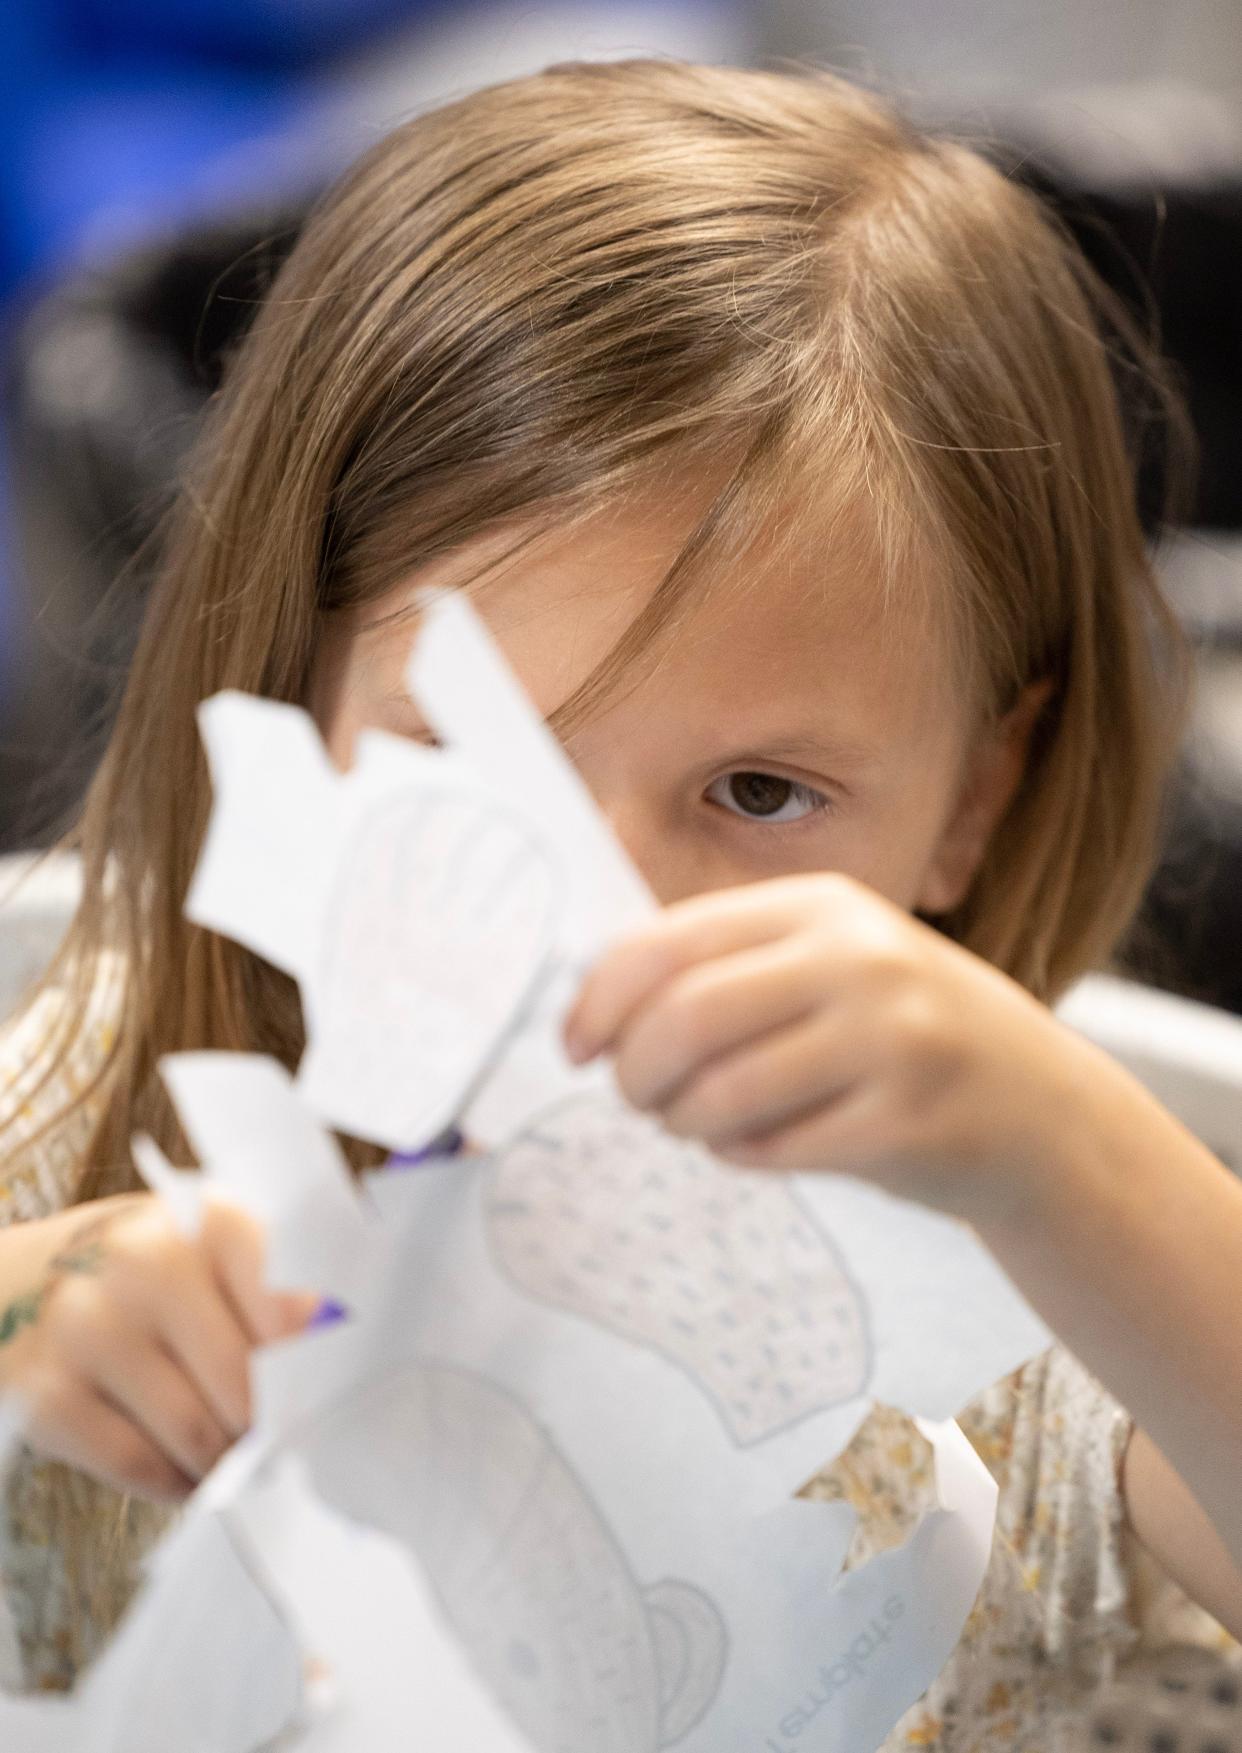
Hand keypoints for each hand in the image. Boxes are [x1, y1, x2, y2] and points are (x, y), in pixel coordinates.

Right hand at [0, 1193, 317, 1502]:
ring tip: (239, 1461)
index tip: (330, 1393)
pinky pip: (138, 1465)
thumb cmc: (147, 1266)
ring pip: (197, 1432)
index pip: (292, 1305)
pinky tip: (189, 1476)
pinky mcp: (46, 1394)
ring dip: (227, 1462)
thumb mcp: (211, 1246)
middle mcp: (146, 1262)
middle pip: (246, 1382)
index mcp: (207, 1218)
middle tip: (283, 1443)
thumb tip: (337, 1358)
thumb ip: (278, 1288)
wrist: (18, 1282)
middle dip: (271, 1426)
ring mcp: (89, 1327)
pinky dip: (175, 1484)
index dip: (318, 1363)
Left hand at [564, 873, 1088, 1221]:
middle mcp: (858, 959)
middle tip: (634, 1097)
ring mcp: (891, 1040)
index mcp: (821, 906)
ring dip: (683, 1122)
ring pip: (722, 1093)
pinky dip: (741, 1156)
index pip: (666, 942)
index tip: (574, 1045)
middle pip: (685, 1017)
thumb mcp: (830, 964)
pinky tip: (757, 1146)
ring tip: (695, 1124)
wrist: (1039, 1108)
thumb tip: (593, 1006)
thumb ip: (729, 968)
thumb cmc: (899, 1034)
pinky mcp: (906, 1123)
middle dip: (634, 1071)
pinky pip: (773, 1151)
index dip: (599, 1000)